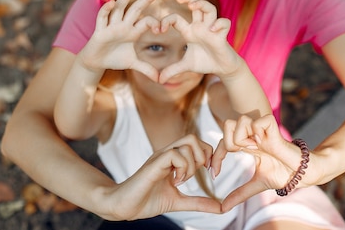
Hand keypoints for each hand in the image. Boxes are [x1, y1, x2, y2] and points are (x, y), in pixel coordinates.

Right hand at [80, 0, 160, 80]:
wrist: (96, 62)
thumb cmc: (114, 58)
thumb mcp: (132, 64)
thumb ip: (146, 69)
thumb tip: (160, 79)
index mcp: (133, 31)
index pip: (146, 22)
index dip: (154, 23)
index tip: (161, 30)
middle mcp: (123, 25)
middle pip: (135, 10)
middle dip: (145, 1)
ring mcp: (112, 26)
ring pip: (119, 9)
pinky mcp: (100, 31)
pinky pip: (102, 17)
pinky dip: (106, 10)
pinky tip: (112, 3)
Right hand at [101, 135, 221, 219]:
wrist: (123, 206)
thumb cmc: (147, 201)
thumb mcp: (179, 202)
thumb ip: (198, 202)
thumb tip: (221, 208)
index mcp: (173, 159)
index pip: (197, 143)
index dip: (209, 155)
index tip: (210, 174)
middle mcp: (167, 153)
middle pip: (194, 138)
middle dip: (203, 157)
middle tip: (197, 176)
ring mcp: (160, 157)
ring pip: (187, 143)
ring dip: (192, 165)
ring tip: (182, 181)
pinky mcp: (153, 164)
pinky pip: (175, 154)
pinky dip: (182, 168)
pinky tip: (175, 182)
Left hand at [159, 0, 237, 82]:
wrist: (223, 68)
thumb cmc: (205, 62)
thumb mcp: (186, 66)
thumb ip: (172, 70)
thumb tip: (159, 80)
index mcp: (190, 31)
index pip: (176, 19)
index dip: (166, 21)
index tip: (159, 30)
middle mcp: (201, 27)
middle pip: (196, 4)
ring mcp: (212, 29)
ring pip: (210, 9)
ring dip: (202, 4)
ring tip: (192, 5)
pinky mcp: (222, 36)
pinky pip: (224, 23)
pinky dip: (219, 24)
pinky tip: (212, 30)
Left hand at [211, 115, 322, 211]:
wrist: (304, 173)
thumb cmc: (284, 175)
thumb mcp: (257, 184)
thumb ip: (240, 193)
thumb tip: (223, 207)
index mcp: (247, 146)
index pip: (223, 142)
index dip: (216, 156)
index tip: (215, 173)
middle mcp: (253, 136)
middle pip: (228, 125)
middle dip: (227, 142)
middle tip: (238, 155)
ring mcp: (263, 132)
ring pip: (240, 121)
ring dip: (242, 137)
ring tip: (252, 149)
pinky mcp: (274, 131)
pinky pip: (258, 121)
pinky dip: (256, 131)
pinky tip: (261, 143)